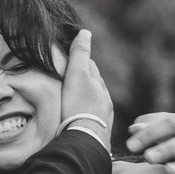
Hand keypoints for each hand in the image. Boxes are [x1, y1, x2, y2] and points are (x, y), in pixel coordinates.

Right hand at [59, 29, 113, 144]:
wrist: (85, 141)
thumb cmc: (79, 106)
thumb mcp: (78, 75)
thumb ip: (80, 55)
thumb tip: (85, 32)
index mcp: (99, 86)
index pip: (90, 67)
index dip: (80, 61)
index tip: (70, 58)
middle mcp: (104, 101)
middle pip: (93, 86)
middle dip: (84, 80)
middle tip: (70, 79)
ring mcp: (103, 118)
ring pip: (94, 103)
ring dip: (85, 100)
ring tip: (73, 100)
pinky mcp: (98, 134)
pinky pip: (91, 120)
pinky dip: (85, 115)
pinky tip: (79, 120)